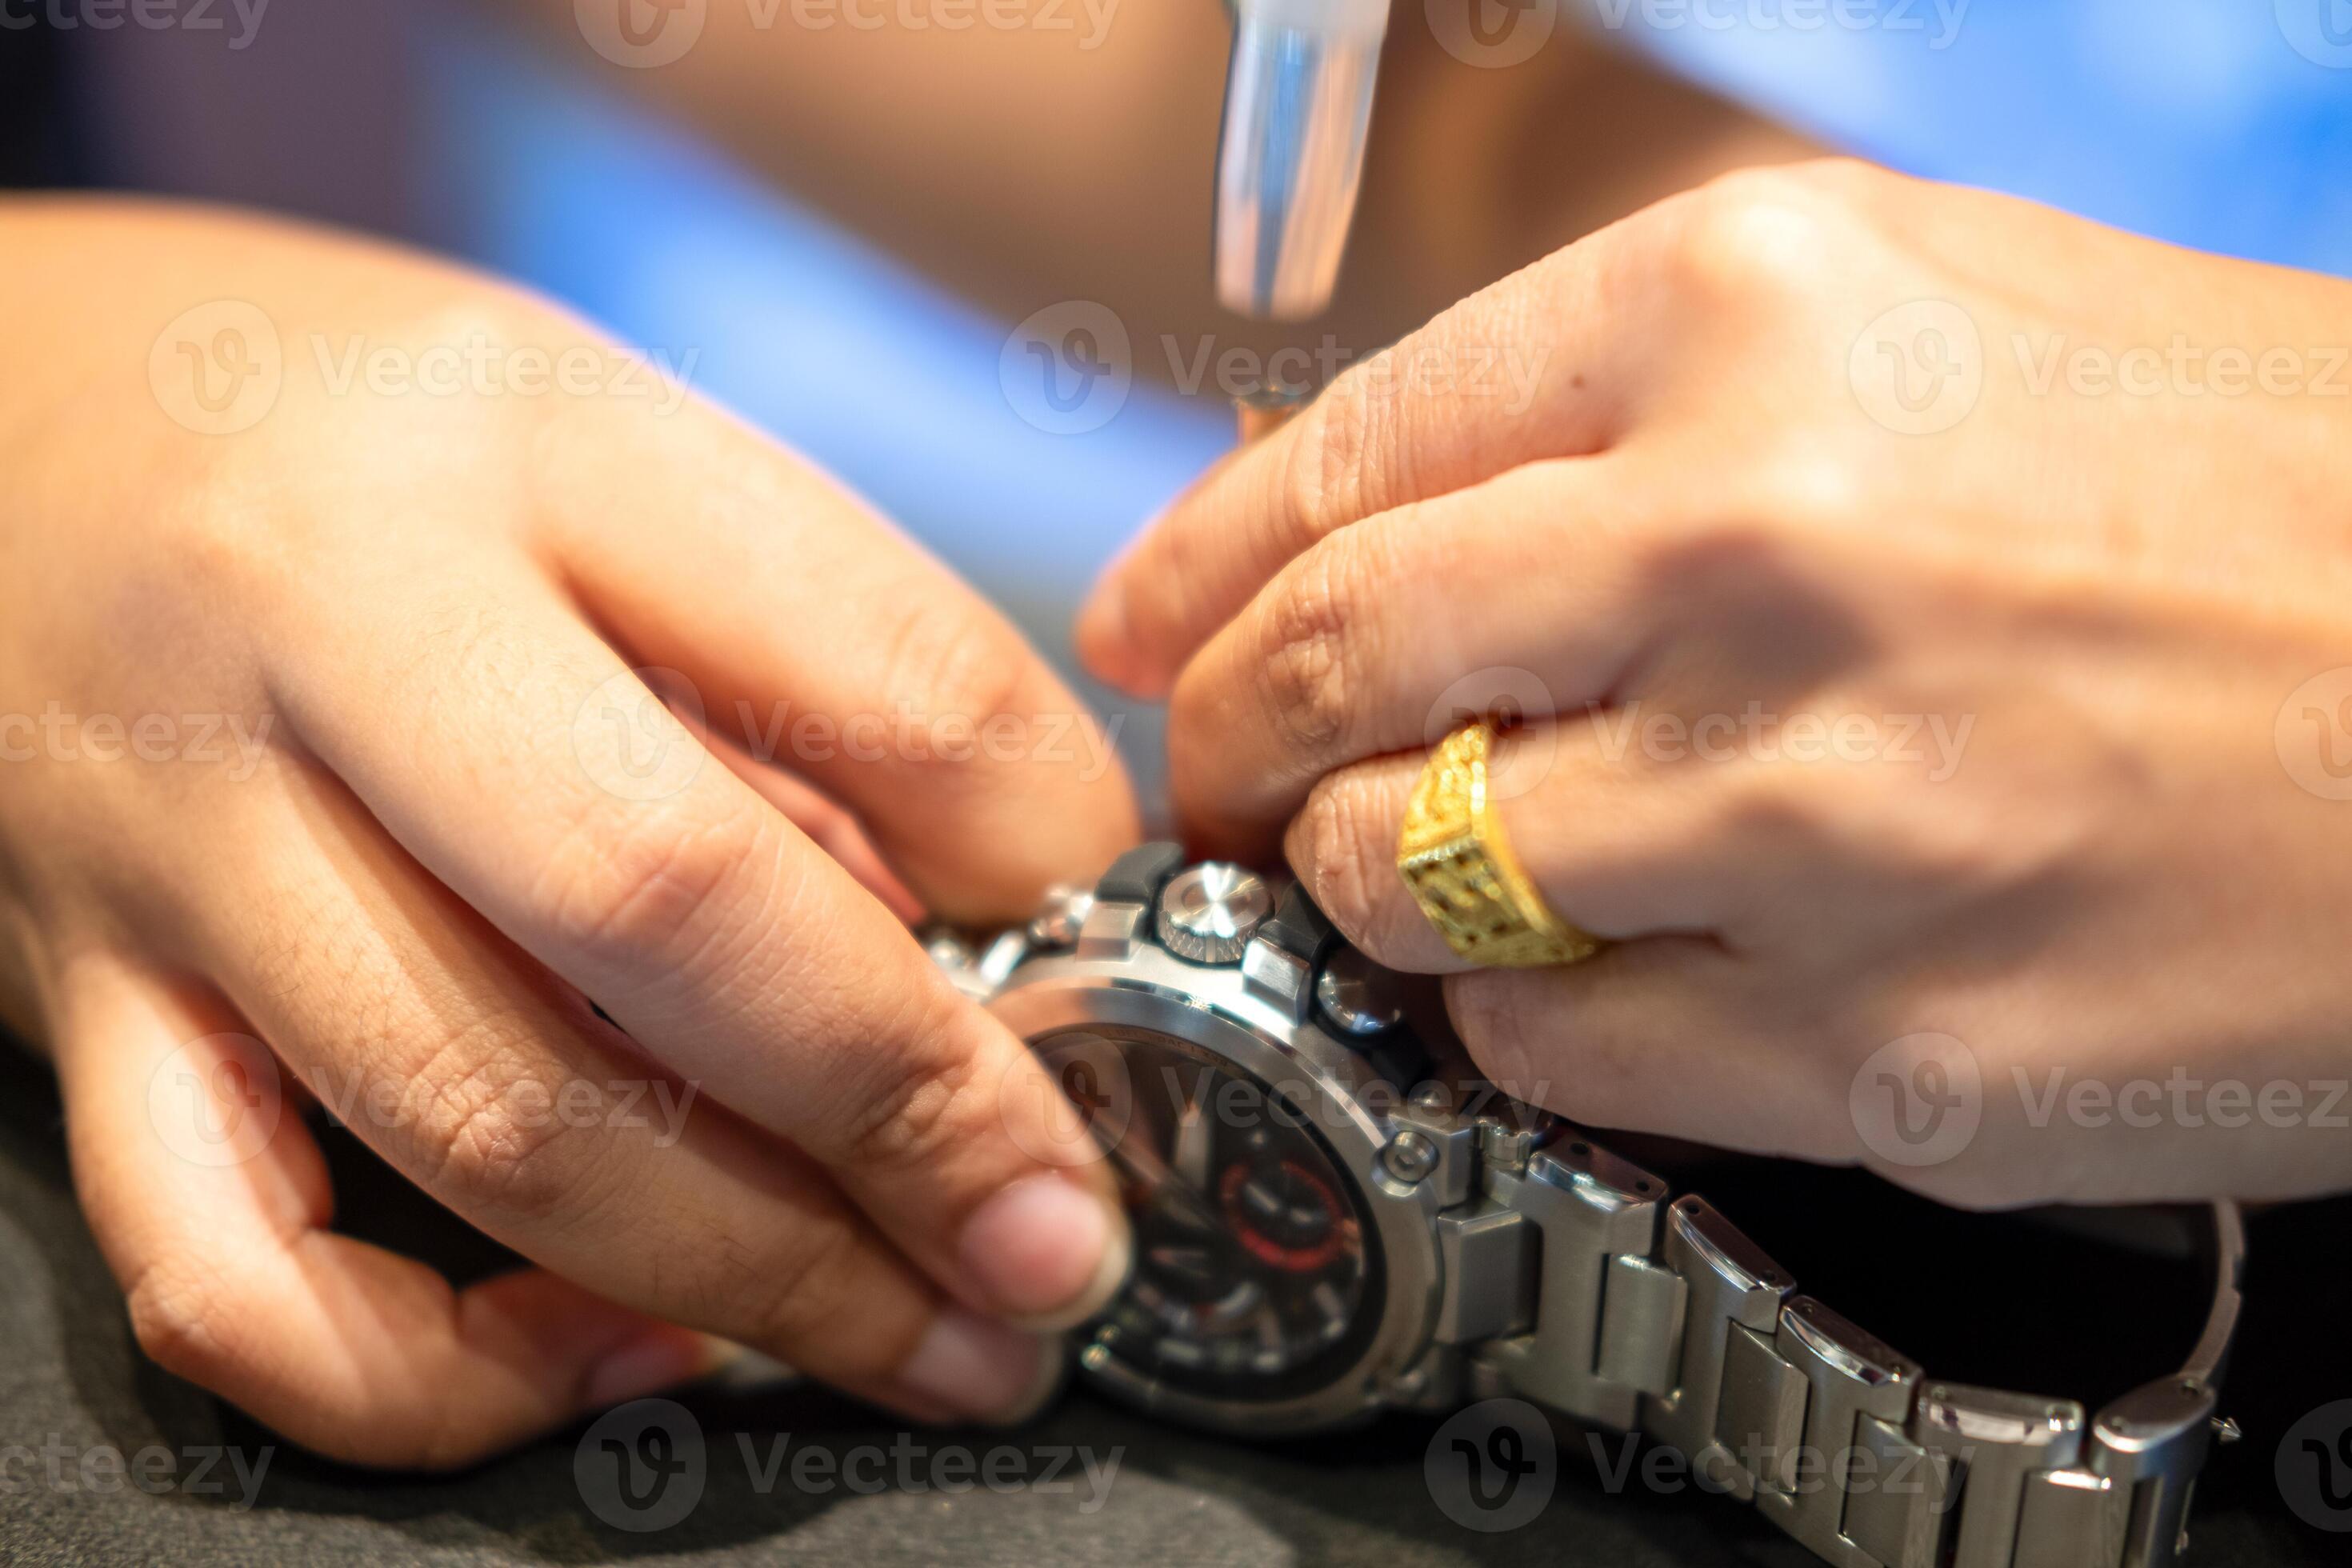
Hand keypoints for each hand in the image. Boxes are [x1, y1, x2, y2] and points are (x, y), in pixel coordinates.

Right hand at [0, 197, 1137, 1465]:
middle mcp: (327, 627)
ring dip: (759, 1281)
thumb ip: (796, 665)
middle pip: (665, 913)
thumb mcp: (604, 445)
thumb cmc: (355, 432)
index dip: (1042, 848)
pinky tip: (606, 1355)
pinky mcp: (76, 1008)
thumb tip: (995, 922)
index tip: (1108, 951)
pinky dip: (443, 1377)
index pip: (869, 663)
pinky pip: (232, 1275)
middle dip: (915, 1118)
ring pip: (485, 1124)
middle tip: (1062, 1240)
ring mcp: (178, 841)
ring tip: (936, 1339)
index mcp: (527, 442)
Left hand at [1080, 159, 2351, 1210]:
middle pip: (1333, 666)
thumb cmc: (2277, 504)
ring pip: (1409, 877)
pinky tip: (1601, 969)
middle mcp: (1758, 540)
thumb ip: (1648, 404)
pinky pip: (1556, 1045)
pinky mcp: (1873, 1039)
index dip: (1203, 560)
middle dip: (1231, 737)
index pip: (1346, 453)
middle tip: (1222, 777)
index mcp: (1759, 314)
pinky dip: (1521, 1015)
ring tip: (1427, 868)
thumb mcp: (1957, 322)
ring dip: (1374, 884)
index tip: (1150, 628)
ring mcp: (1812, 807)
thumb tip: (1394, 518)